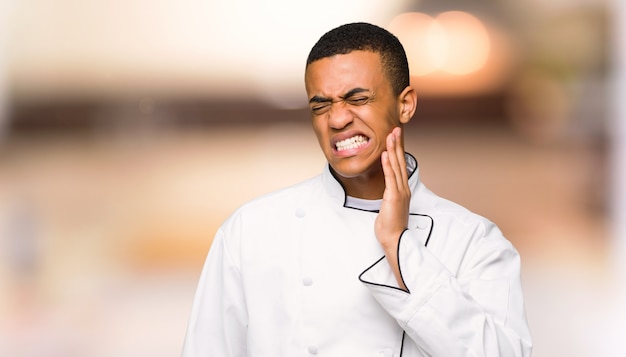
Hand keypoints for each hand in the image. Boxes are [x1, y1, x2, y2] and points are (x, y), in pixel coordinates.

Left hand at [375, 127, 409, 249]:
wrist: (394, 238)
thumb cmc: (390, 225)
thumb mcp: (389, 206)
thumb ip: (389, 194)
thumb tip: (386, 188)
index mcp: (403, 189)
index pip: (400, 165)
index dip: (398, 150)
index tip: (395, 137)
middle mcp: (404, 188)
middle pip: (400, 162)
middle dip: (397, 144)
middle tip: (395, 129)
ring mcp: (400, 192)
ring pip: (396, 166)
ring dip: (393, 149)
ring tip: (391, 135)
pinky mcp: (394, 196)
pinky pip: (390, 177)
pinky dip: (388, 164)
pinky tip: (386, 153)